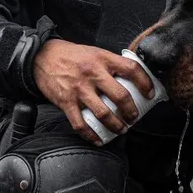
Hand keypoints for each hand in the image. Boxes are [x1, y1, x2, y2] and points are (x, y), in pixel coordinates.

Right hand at [33, 39, 155, 145]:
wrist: (42, 57)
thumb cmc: (70, 56)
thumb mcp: (94, 53)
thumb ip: (109, 65)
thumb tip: (130, 81)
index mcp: (103, 59)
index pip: (131, 69)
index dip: (145, 82)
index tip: (150, 93)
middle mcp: (92, 73)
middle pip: (120, 96)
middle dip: (131, 112)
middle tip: (134, 118)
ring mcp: (79, 89)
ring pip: (104, 113)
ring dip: (116, 126)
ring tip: (120, 129)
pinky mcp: (66, 101)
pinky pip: (81, 124)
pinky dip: (91, 136)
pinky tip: (97, 140)